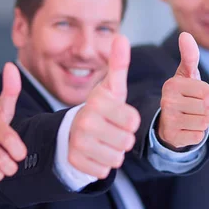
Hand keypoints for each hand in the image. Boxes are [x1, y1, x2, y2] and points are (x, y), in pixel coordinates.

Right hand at [68, 35, 140, 178]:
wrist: (74, 130)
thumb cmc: (102, 108)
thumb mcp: (112, 87)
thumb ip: (119, 64)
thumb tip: (121, 36)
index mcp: (97, 103)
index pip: (133, 121)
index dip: (131, 121)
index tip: (120, 116)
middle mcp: (85, 122)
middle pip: (126, 142)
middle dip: (123, 138)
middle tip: (111, 130)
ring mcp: (78, 143)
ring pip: (116, 158)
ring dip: (115, 153)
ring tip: (104, 141)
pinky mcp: (75, 161)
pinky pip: (104, 171)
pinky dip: (103, 164)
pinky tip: (95, 153)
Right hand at [157, 32, 208, 148]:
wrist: (170, 123)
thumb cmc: (184, 95)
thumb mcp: (187, 74)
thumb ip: (190, 55)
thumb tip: (185, 34)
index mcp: (171, 84)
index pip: (206, 90)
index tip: (199, 95)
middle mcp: (166, 101)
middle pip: (206, 107)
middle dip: (208, 109)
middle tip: (198, 108)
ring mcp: (168, 120)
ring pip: (204, 122)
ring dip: (205, 122)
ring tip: (195, 117)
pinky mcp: (172, 136)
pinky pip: (198, 136)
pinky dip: (199, 134)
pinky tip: (191, 129)